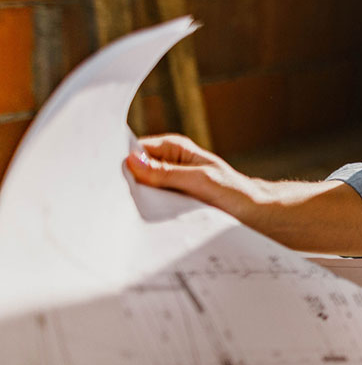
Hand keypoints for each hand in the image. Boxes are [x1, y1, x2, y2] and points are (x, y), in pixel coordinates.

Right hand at [125, 134, 260, 216]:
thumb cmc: (232, 191)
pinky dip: (142, 207)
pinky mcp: (169, 198)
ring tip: (124, 210)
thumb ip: (166, 172)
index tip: (106, 178)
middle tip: (112, 199)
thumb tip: (132, 160)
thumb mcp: (198, 180)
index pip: (134, 149)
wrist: (252, 212)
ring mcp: (167, 180)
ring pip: (138, 186)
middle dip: (123, 181)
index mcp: (173, 147)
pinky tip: (137, 217)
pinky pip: (147, 201)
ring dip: (132, 197)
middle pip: (132, 169)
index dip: (119, 162)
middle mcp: (167, 161)